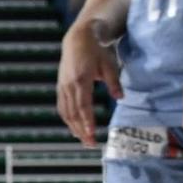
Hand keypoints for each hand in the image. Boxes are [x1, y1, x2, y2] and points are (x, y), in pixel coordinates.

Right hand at [57, 24, 122, 147]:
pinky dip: (67, 119)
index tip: (92, 135)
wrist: (78, 38)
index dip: (87, 122)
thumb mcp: (109, 64)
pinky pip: (62, 106)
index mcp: (81, 79)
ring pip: (65, 112)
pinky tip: (74, 127)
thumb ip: (114, 83)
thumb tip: (121, 98)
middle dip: (81, 130)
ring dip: (73, 127)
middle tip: (90, 144)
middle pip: (73, 113)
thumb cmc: (96, 51)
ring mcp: (62, 86)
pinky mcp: (60, 86)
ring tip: (82, 139)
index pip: (83, 106)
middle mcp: (68, 85)